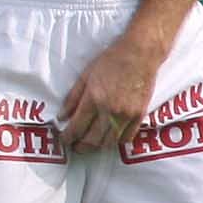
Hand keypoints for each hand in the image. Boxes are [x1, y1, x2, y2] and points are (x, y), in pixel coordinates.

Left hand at [58, 32, 165, 154]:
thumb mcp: (85, 76)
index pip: (77, 127)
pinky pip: (127, 138)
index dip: (68, 137)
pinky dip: (116, 142)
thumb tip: (62, 117)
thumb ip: (72, 98)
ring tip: (90, 145)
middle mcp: (110, 110)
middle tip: (75, 147)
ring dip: (97, 147)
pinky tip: (109, 139)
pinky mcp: (139, 115)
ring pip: (109, 142)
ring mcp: (126, 115)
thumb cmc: (111, 61)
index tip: (64, 140)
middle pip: (92, 140)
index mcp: (93, 99)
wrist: (140, 54)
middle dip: (81, 146)